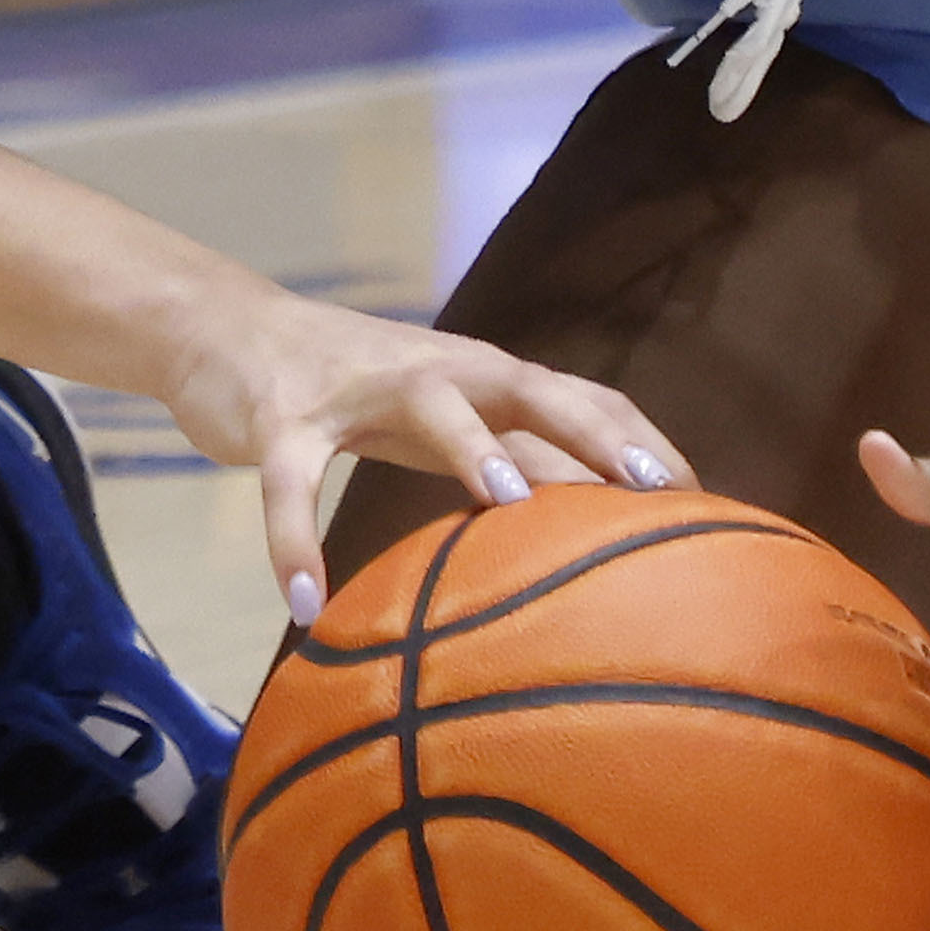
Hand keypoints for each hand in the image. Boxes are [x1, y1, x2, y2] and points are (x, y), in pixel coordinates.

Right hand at [162, 296, 690, 617]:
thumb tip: (597, 525)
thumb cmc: (354, 388)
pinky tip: (305, 602)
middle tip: (648, 486)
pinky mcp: (282, 418)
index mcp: (481, 376)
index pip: (580, 397)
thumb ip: (510, 456)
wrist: (227, 328)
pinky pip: (291, 481)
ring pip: (428, 408)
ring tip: (511, 503)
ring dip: (473, 449)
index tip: (702, 497)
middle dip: (592, 431)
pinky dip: (295, 538)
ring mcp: (359, 388)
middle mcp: (436, 370)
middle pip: (531, 387)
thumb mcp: (444, 419)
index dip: (639, 441)